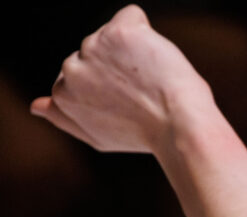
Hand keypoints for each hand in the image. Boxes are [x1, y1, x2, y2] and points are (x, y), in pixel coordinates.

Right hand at [30, 5, 211, 154]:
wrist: (178, 129)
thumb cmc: (144, 136)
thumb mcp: (98, 136)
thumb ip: (65, 118)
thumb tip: (36, 106)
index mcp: (63, 93)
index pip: (82, 70)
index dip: (110, 85)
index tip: (125, 106)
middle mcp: (71, 69)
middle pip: (96, 50)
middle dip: (119, 67)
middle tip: (140, 96)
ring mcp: (93, 48)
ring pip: (113, 35)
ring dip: (133, 53)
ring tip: (150, 84)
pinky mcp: (117, 32)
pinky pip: (132, 17)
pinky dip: (147, 34)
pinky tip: (156, 62)